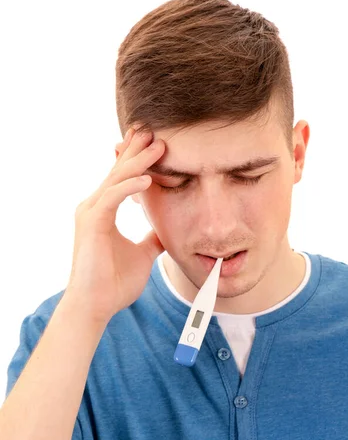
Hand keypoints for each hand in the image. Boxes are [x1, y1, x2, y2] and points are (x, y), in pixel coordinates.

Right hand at [64, 127, 165, 324]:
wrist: (96, 306)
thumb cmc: (114, 282)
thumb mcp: (143, 254)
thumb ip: (152, 239)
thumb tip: (165, 231)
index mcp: (104, 210)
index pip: (122, 177)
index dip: (138, 160)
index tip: (157, 144)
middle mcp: (94, 206)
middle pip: (118, 171)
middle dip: (138, 151)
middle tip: (157, 133)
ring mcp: (90, 213)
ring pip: (116, 179)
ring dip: (138, 162)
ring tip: (158, 147)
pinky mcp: (92, 223)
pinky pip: (112, 197)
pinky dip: (129, 186)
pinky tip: (148, 179)